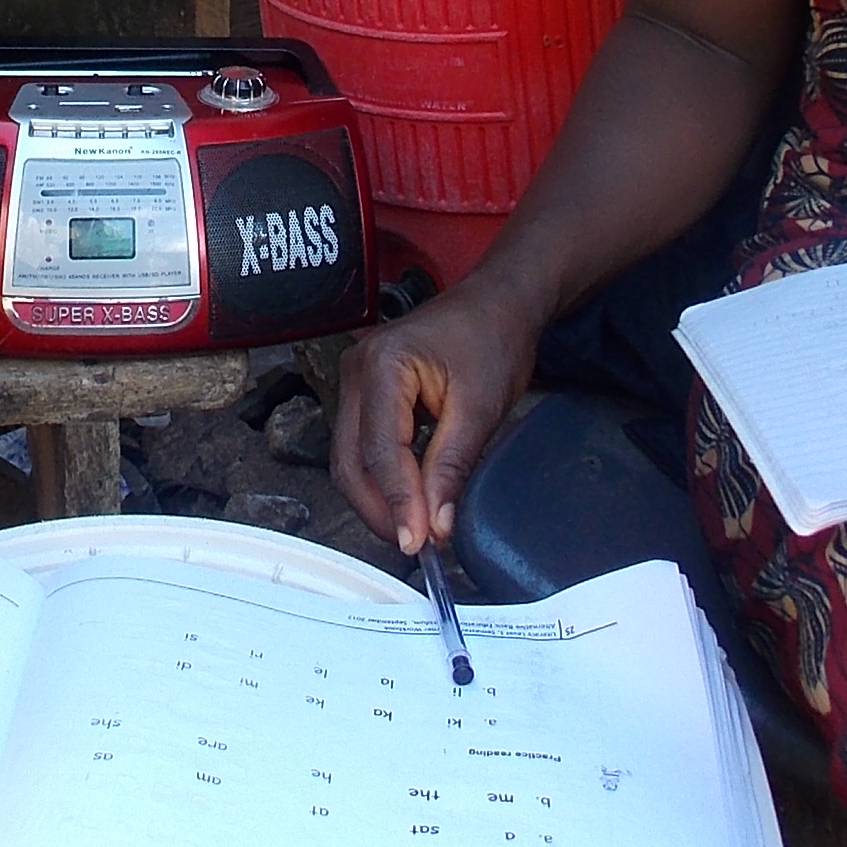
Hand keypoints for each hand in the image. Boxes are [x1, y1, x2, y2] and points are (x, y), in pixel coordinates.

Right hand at [331, 280, 546, 554]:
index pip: (380, 450)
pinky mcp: (366, 394)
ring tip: (417, 527)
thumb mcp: (481, 407)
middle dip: (380, 508)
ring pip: (350, 458)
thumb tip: (436, 523)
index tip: (419, 542)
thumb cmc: (492, 338)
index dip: (398, 502)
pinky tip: (410, 499)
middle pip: (349, 460)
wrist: (497, 302)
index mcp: (383, 364)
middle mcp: (357, 371)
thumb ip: (452, 466)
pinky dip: (383, 479)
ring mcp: (355, 381)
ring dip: (379, 498)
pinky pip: (361, 446)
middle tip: (417, 544)